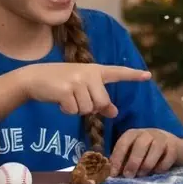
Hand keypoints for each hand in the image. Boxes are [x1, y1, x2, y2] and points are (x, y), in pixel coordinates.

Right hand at [20, 63, 151, 118]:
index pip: (118, 72)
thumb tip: (114, 113)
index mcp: (95, 70)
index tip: (148, 76)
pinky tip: (60, 101)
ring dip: (77, 109)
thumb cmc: (60, 83)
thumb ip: (99, 100)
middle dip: (91, 107)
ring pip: (88, 109)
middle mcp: (89, 73)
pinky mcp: (66, 90)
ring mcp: (77, 81)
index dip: (133, 75)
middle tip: (77, 98)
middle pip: (102, 102)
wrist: (34, 77)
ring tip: (67, 97)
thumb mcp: (82, 88)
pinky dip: (67, 111)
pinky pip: (74, 111)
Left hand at [109, 128, 182, 176]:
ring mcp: (162, 138)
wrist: (168, 144)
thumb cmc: (144, 151)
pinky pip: (169, 156)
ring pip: (156, 148)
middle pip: (140, 144)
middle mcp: (147, 133)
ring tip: (142, 175)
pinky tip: (157, 172)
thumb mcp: (131, 154)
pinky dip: (162, 166)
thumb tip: (112, 173)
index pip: (123, 143)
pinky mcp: (174, 146)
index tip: (114, 174)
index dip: (117, 158)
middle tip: (129, 176)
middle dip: (133, 162)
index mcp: (132, 134)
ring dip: (148, 164)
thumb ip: (122, 161)